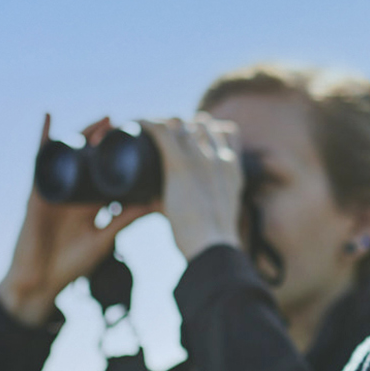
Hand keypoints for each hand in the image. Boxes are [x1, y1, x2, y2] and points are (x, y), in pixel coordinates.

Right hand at [0, 115, 157, 325]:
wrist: (41, 281)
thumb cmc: (71, 264)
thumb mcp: (103, 239)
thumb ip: (124, 221)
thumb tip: (154, 204)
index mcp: (90, 203)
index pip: (107, 173)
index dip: (121, 158)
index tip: (141, 143)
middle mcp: (74, 192)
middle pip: (91, 159)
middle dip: (106, 140)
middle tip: (124, 124)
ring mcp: (56, 189)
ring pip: (71, 155)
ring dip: (85, 135)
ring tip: (103, 120)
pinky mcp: (38, 191)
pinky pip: (41, 159)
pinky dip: (44, 138)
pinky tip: (49, 117)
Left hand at [144, 114, 245, 261]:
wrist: (213, 247)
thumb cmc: (213, 239)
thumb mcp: (219, 214)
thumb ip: (204, 203)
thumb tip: (177, 207)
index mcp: (232, 168)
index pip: (226, 131)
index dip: (207, 129)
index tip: (191, 134)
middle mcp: (219, 157)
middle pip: (200, 124)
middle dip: (184, 125)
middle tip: (163, 135)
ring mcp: (201, 159)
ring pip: (180, 124)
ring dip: (163, 123)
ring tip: (147, 130)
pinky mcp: (179, 166)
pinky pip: (162, 132)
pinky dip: (148, 124)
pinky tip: (137, 123)